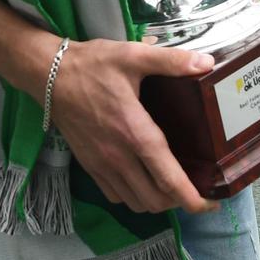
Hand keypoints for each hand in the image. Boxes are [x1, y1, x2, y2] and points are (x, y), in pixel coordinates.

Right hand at [45, 37, 217, 214]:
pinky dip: (132, 196)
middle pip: (155, 200)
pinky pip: (115, 195)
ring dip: (155, 201)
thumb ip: (172, 61)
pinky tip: (141, 179)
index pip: (169, 179)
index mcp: (135, 133)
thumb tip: (207, 64)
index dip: (193, 199)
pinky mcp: (88, 165)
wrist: (48, 74)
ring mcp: (101, 164)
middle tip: (194, 188)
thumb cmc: (92, 65)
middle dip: (179, 201)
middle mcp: (118, 157)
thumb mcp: (134, 56)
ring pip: (134, 202)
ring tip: (170, 186)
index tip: (212, 203)